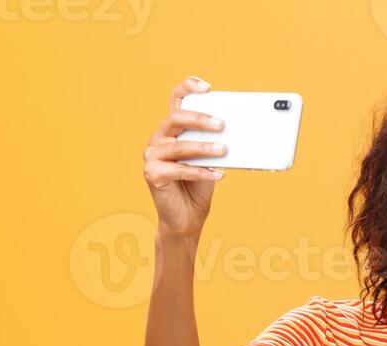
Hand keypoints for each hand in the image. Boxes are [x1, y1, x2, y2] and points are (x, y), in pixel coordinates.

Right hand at [143, 76, 226, 239]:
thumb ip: (214, 141)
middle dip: (200, 119)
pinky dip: (200, 172)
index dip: (188, 87)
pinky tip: (217, 174)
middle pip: (176, 118)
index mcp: (171, 129)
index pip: (176, 99)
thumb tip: (234, 129)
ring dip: (204, 148)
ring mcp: (152, 156)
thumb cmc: (199, 185)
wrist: (187, 217)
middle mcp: (158, 138)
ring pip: (179, 146)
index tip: (207, 87)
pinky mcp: (152, 174)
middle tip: (222, 124)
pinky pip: (178, 170)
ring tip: (223, 150)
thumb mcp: (210, 158)